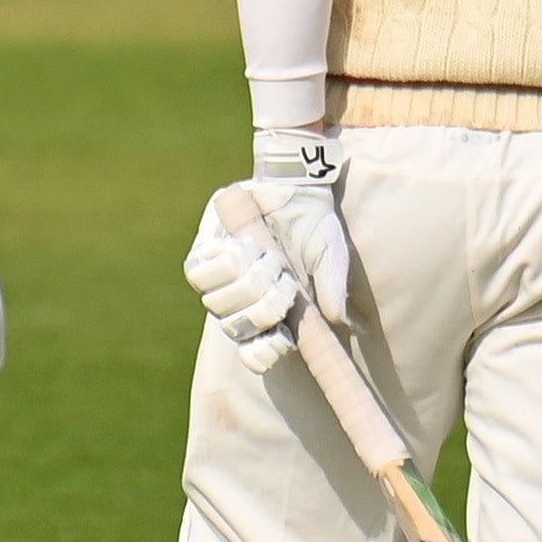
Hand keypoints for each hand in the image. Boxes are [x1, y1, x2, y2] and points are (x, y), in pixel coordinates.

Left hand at [182, 136, 354, 373]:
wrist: (291, 186)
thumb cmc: (313, 225)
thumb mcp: (329, 256)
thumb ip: (333, 288)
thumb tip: (344, 322)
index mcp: (273, 313)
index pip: (256, 353)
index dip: (261, 355)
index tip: (280, 342)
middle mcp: (243, 303)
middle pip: (236, 329)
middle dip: (264, 307)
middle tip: (286, 280)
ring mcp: (219, 282)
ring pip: (216, 304)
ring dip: (248, 281)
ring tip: (268, 258)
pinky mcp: (202, 255)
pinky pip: (198, 274)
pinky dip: (224, 262)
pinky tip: (245, 246)